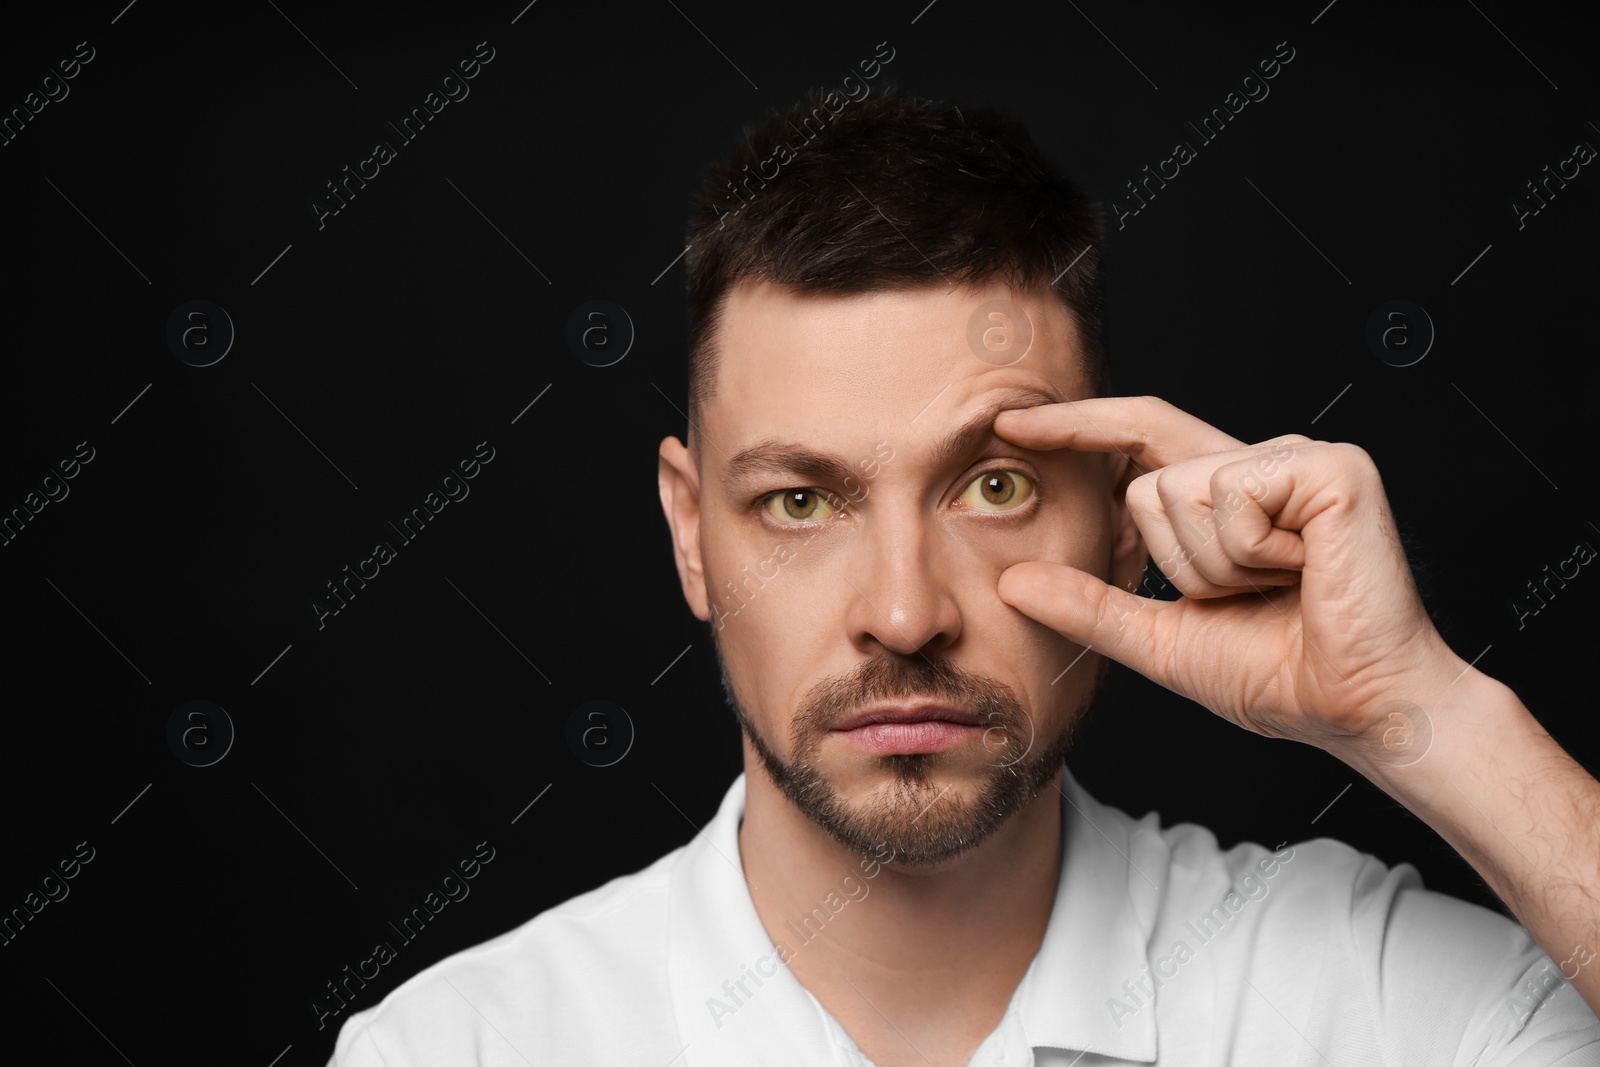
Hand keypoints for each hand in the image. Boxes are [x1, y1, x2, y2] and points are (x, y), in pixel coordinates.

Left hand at [992, 395, 1468, 758]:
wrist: (1357, 709)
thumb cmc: (1280, 674)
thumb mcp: (1161, 639)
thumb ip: (1090, 606)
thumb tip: (1012, 582)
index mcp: (1229, 496)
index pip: (1139, 436)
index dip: (1077, 426)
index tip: (1009, 426)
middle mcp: (1262, 463)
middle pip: (1147, 482)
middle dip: (1175, 563)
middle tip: (1246, 598)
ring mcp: (1298, 458)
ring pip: (1180, 491)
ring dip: (1214, 566)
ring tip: (1281, 586)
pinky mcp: (1329, 466)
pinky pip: (1230, 497)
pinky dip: (1250, 553)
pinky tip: (1303, 569)